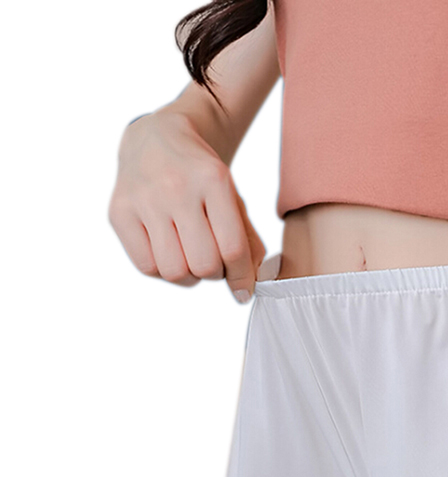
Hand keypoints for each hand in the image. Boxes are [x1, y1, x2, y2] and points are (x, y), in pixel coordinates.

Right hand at [108, 110, 265, 302]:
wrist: (159, 138)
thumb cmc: (202, 178)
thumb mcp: (232, 198)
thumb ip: (248, 239)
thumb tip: (250, 283)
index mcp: (213, 180)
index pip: (232, 248)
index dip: (242, 277)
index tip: (243, 289)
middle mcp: (176, 187)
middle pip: (203, 265)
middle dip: (215, 274)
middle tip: (214, 262)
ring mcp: (143, 199)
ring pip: (174, 271)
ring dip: (189, 276)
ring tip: (192, 258)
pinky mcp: (119, 212)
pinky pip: (146, 267)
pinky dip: (164, 271)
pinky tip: (170, 253)